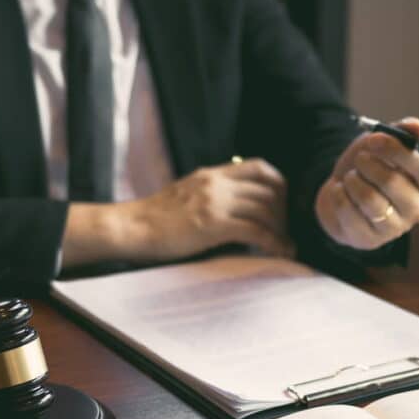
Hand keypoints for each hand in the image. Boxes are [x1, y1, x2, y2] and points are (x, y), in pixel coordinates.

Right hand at [61, 159, 292, 268]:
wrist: (132, 227)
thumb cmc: (156, 217)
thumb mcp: (188, 193)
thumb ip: (212, 193)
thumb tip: (237, 207)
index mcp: (212, 174)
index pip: (259, 167)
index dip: (279, 184)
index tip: (283, 203)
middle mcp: (216, 183)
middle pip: (269, 189)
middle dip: (285, 211)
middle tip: (286, 229)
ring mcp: (215, 203)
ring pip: (266, 210)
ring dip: (281, 229)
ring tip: (285, 244)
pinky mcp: (212, 225)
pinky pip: (255, 231)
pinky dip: (272, 242)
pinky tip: (278, 251)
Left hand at [315, 118, 418, 249]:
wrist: (342, 193)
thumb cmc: (371, 165)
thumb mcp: (385, 142)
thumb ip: (403, 131)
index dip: (399, 152)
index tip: (375, 140)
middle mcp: (418, 208)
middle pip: (393, 183)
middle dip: (368, 164)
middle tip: (360, 158)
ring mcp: (395, 227)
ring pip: (370, 199)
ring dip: (353, 180)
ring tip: (350, 176)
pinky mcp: (370, 239)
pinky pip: (349, 212)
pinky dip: (338, 195)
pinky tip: (341, 192)